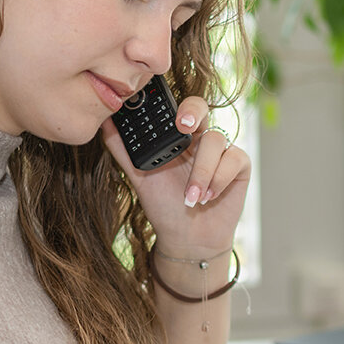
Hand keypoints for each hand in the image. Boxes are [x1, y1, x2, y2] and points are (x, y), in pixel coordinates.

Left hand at [100, 95, 248, 256]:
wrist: (186, 239)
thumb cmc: (164, 205)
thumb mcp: (139, 177)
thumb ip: (122, 149)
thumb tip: (103, 121)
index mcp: (177, 137)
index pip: (176, 108)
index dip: (172, 105)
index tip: (166, 115)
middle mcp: (199, 138)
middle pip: (201, 107)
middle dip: (193, 112)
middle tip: (183, 127)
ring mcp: (221, 151)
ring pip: (215, 140)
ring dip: (202, 171)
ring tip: (191, 196)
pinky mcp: (239, 166)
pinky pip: (234, 158)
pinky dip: (219, 179)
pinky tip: (208, 197)